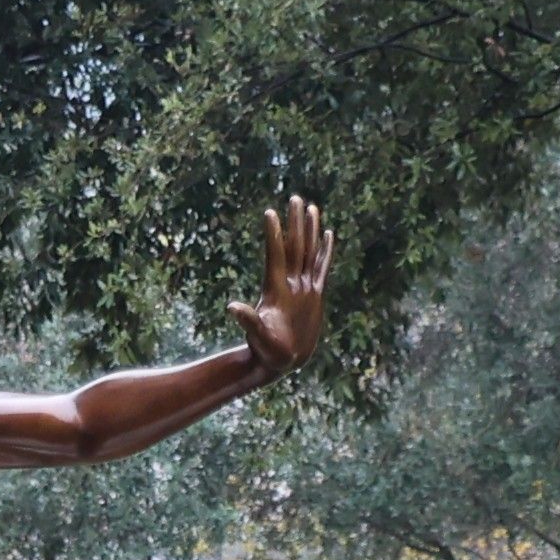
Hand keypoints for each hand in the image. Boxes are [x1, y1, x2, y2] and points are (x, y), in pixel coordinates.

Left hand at [230, 195, 332, 373]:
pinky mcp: (315, 295)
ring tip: (311, 207)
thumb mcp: (257, 336)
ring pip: (307, 252)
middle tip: (295, 198)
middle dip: (295, 223)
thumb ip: (248, 321)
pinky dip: (325, 251)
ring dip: (309, 230)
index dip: (273, 235)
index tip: (270, 212)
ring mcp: (303, 287)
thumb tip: (231, 308)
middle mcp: (289, 283)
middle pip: (294, 246)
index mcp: (275, 290)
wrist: (282, 361)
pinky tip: (328, 234)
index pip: (275, 255)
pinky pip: (321, 267)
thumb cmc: (268, 351)